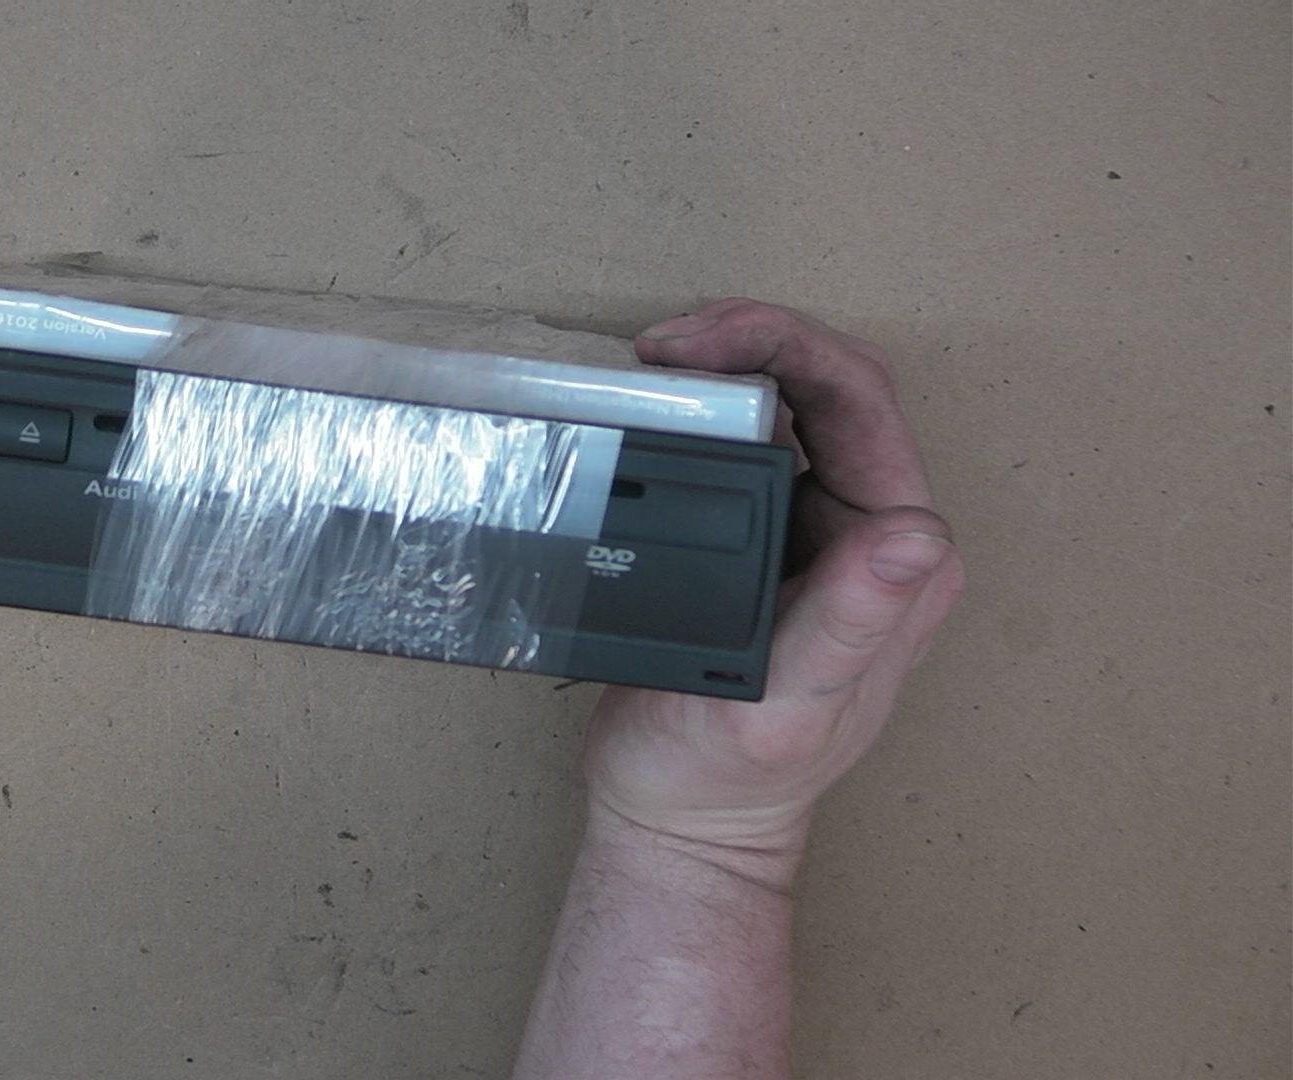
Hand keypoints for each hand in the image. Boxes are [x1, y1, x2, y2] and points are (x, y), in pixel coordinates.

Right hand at [583, 299, 964, 884]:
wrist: (681, 822)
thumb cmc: (729, 779)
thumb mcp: (786, 707)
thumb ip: (850, 624)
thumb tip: (915, 534)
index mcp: (899, 556)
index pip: (858, 401)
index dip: (779, 346)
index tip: (686, 347)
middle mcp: (871, 531)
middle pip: (825, 385)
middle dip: (746, 339)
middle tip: (655, 346)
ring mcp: (818, 533)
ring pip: (786, 405)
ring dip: (722, 367)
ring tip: (646, 367)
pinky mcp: (768, 542)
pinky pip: (745, 445)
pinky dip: (698, 410)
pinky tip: (648, 411)